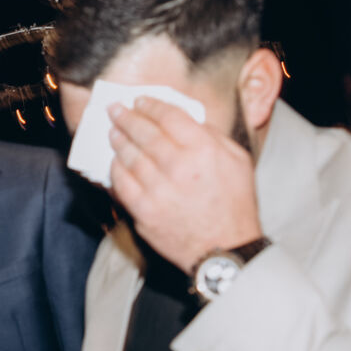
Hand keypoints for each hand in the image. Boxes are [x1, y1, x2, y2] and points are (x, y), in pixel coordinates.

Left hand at [107, 97, 262, 274]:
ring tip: (113, 132)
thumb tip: (184, 119)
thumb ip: (212, 136)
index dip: (151, 105)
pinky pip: (121, 183)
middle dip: (126, 117)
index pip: (169, 116)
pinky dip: (116, 169)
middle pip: (144, 132)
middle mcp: (179, 166)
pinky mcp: (144, 211)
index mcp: (204, 150)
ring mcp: (159, 190)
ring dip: (118, 140)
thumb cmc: (234, 204)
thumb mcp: (238, 161)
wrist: (225, 249)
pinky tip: (115, 162)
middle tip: (115, 109)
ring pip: (129, 156)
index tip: (140, 101)